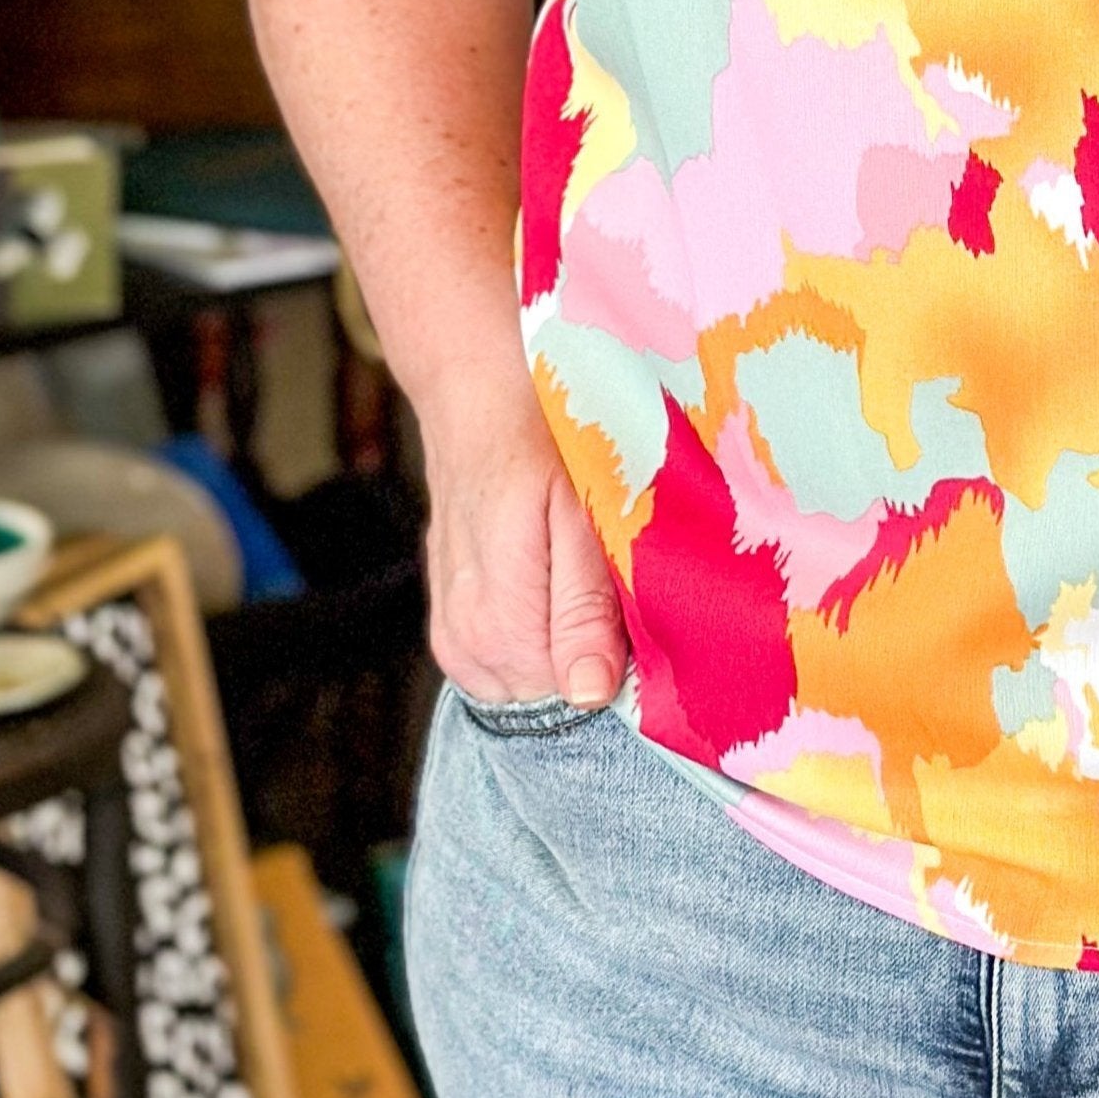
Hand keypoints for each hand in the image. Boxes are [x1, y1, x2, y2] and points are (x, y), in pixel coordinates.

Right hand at [421, 371, 626, 711]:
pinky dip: (537, 638)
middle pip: (553, 700)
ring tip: (585, 578)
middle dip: (595, 659)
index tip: (646, 616)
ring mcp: (453, 638)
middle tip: (620, 587)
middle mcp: (466, 646)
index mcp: (501, 625)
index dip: (625, 666)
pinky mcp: (452, 624)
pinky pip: (504, 664)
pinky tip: (555, 586)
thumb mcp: (581, 513)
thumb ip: (584, 608)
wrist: (477, 394)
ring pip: (529, 685)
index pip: (578, 703)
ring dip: (565, 649)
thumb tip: (591, 695)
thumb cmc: (542, 439)